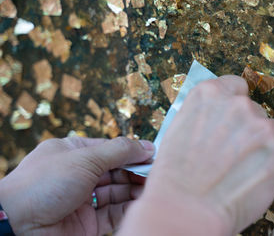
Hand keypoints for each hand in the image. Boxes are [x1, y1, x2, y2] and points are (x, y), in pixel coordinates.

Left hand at [0, 136, 154, 234]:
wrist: (18, 227)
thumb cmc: (44, 183)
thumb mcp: (84, 158)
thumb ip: (119, 151)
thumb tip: (147, 146)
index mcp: (73, 153)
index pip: (110, 149)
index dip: (131, 151)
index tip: (153, 154)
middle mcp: (79, 175)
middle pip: (116, 170)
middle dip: (135, 171)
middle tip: (156, 172)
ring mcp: (83, 200)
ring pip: (117, 192)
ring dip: (135, 189)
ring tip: (152, 187)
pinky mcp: (87, 223)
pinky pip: (114, 213)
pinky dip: (128, 207)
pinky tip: (141, 202)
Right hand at [119, 76, 273, 234]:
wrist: (182, 209)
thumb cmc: (174, 176)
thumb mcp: (178, 130)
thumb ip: (204, 115)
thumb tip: (218, 116)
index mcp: (209, 93)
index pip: (236, 86)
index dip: (233, 107)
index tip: (230, 122)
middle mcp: (238, 105)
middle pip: (256, 110)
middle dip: (248, 129)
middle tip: (232, 155)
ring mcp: (262, 128)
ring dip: (266, 145)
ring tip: (246, 170)